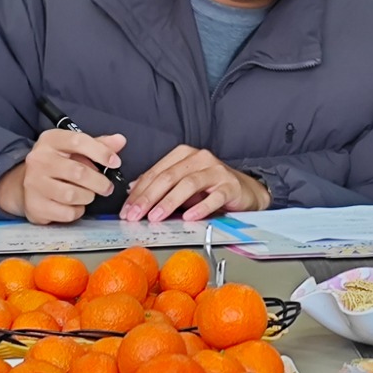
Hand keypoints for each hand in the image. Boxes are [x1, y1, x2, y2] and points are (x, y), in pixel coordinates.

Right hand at [0, 129, 125, 224]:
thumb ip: (98, 144)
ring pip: (72, 195)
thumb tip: (120, 141)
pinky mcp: (35, 205)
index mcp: (50, 140)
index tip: (115, 162)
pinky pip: (66, 213)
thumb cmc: (57, 164)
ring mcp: (34, 183)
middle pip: (78, 172)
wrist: (23, 185)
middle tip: (107, 187)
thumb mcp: (74, 149)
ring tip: (89, 195)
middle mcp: (38, 160)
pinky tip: (75, 205)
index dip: (101, 152)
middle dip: (99, 182)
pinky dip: (77, 211)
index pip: (78, 141)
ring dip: (88, 197)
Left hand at [120, 146, 269, 222]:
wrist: (246, 191)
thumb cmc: (212, 187)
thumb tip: (134, 191)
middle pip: (168, 177)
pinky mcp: (230, 186)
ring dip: (169, 202)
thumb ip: (161, 185)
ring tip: (156, 217)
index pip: (155, 172)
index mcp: (184, 155)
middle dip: (148, 197)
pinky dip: (200, 207)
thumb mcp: (183, 183)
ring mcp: (216, 171)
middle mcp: (199, 158)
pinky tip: (189, 217)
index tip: (126, 209)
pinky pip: (214, 197)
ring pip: (188, 184)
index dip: (139, 192)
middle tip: (135, 214)